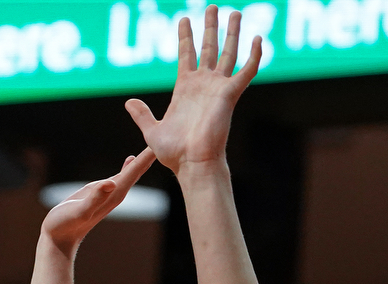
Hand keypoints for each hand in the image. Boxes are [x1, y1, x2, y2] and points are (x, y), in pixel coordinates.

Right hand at [41, 150, 155, 252]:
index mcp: (114, 194)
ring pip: (133, 172)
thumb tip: (110, 183)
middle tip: (169, 136)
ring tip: (155, 145)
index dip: (147, 155)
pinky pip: (121, 175)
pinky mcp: (102, 193)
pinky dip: (128, 165)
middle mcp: (117, 193)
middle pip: (139, 170)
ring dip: (144, 159)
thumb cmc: (65, 224)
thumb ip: (93, 199)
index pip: (134, 171)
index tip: (163, 139)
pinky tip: (130, 158)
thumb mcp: (78, 211)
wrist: (60, 237)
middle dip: (151, 154)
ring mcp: (110, 193)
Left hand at [124, 6, 260, 174]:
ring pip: (228, 53)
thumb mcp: (152, 131)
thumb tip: (129, 102)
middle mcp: (203, 85)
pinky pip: (247, 71)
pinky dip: (254, 55)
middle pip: (208, 48)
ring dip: (232, 33)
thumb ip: (142, 114)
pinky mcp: (230, 94)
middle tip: (212, 6)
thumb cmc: (174, 153)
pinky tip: (258, 38)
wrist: (192, 163)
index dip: (185, 37)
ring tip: (234, 13)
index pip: (186, 55)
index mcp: (184, 89)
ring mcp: (218, 88)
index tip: (184, 19)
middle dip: (210, 27)